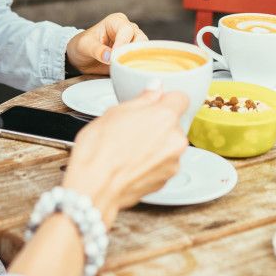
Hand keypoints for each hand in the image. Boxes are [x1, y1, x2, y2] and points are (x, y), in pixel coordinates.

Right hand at [62, 88, 188, 225]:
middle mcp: (176, 140)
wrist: (94, 186)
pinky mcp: (166, 180)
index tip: (155, 103)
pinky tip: (131, 163)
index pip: (181, 98)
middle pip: (174, 124)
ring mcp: (173, 162)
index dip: (166, 99)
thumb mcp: (114, 112)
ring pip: (169, 145)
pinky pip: (163, 163)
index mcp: (165, 117)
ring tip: (129, 148)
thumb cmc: (99, 149)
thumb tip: (154, 89)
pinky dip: (152, 162)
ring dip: (156, 144)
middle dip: (158, 124)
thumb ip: (142, 99)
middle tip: (133, 128)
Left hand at [66, 12, 146, 72]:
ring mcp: (133, 43)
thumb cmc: (82, 46)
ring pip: (144, 49)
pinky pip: (142, 60)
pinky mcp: (135, 55)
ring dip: (136, 60)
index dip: (122, 43)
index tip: (113, 56)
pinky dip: (137, 66)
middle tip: (119, 63)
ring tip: (123, 68)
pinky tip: (129, 72)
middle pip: (140, 38)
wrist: (81, 58)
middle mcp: (128, 29)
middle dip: (131, 52)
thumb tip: (109, 56)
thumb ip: (96, 50)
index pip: (126, 30)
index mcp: (116, 21)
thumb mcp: (84, 46)